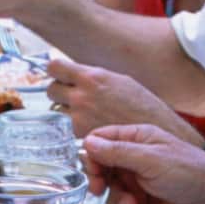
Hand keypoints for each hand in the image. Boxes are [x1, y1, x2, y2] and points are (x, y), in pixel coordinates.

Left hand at [46, 58, 198, 142]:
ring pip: (56, 109)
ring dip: (66, 110)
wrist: (153, 132)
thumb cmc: (142, 106)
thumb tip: (77, 74)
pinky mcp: (80, 136)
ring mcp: (79, 118)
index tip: (61, 74)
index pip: (54, 67)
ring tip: (84, 113)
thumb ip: (94, 77)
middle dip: (60, 91)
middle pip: (50, 89)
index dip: (56, 71)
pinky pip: (66, 127)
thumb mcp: (120, 81)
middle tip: (73, 96)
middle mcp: (82, 97)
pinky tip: (88, 126)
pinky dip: (73, 127)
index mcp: (93, 78)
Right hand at [81, 123, 204, 203]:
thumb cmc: (191, 173)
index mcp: (138, 139)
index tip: (94, 171)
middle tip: (101, 190)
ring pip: (110, 192)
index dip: (92, 156)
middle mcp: (135, 158)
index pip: (102, 140)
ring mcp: (138, 181)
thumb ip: (118, 152)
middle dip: (101, 182)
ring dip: (118, 201)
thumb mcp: (150, 159)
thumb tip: (89, 143)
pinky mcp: (141, 202)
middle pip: (101, 168)